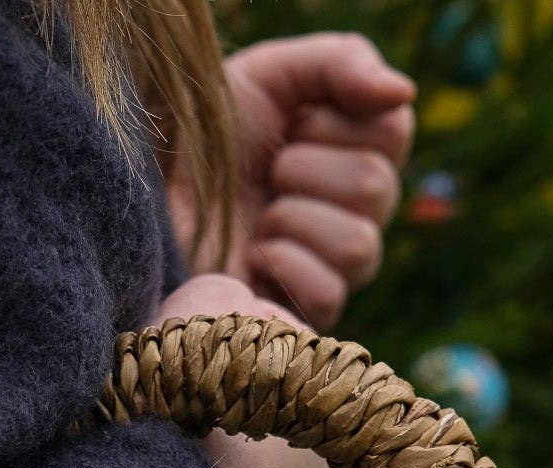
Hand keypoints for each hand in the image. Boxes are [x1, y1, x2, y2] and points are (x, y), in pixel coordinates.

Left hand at [173, 33, 414, 330]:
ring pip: (358, 245)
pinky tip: (253, 257)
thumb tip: (403, 92)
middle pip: (375, 187)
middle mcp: (361, 213)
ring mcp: (338, 271)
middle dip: (302, 170)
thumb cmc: (209, 137)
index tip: (290, 124)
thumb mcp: (269, 76)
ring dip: (290, 218)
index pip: (394, 128)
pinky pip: (327, 292)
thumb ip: (340, 64)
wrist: (149, 195)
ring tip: (258, 219)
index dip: (333, 120)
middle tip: (266, 175)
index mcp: (362, 150)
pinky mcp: (306, 317)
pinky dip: (282, 264)